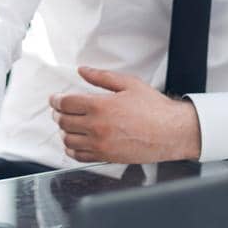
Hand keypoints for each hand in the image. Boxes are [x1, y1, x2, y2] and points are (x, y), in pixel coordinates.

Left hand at [50, 66, 200, 163]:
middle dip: (58, 114)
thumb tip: (82, 71)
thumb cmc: (154, 108)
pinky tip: (75, 142)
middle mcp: (97, 126)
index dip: (56, 100)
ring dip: (64, 131)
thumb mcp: (128, 83)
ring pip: (68, 140)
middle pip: (63, 121)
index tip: (55, 99)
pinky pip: (79, 156)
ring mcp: (100, 144)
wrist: (171, 132)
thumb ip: (101, 77)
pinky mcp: (106, 157)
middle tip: (60, 110)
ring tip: (68, 125)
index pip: (65, 104)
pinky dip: (71, 149)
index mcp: (100, 106)